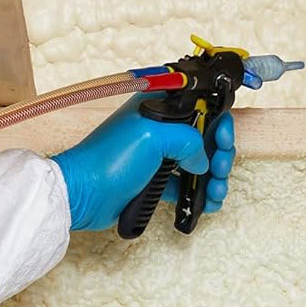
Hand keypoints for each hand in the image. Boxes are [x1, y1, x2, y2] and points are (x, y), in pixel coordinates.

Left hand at [50, 94, 235, 231]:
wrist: (83, 195)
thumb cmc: (108, 160)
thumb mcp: (153, 137)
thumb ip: (188, 140)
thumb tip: (202, 160)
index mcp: (158, 107)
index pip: (201, 105)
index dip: (217, 121)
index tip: (222, 138)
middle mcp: (160, 128)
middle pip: (205, 136)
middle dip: (220, 153)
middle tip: (219, 168)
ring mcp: (157, 155)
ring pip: (199, 162)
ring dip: (214, 176)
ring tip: (216, 191)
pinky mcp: (154, 179)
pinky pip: (185, 183)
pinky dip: (199, 192)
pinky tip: (207, 201)